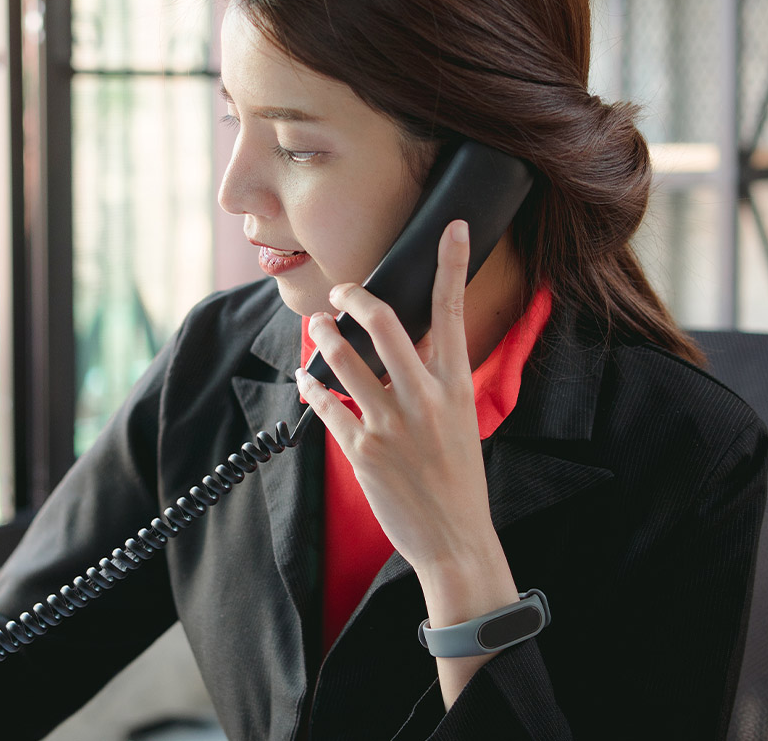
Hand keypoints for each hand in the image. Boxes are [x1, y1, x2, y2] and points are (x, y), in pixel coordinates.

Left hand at [295, 220, 499, 575]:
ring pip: (344, 361)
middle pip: (386, 324)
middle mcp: (424, 399)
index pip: (454, 312)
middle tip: (342, 290)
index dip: (451, 264)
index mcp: (456, 387)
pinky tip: (306, 380)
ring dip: (324, 337)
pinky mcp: (363, 452)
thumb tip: (416, 344)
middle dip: (357, 297)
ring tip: (317, 327)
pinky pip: (327, 407)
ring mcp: (391, 425)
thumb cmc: (459, 479)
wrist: (454, 540)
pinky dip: (312, 388)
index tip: (451, 228)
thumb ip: (437, 380)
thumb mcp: (461, 420)